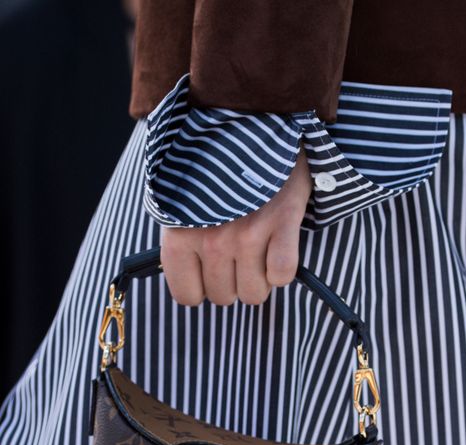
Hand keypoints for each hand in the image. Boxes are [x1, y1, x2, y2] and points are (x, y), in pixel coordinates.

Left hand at [160, 139, 312, 306]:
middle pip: (224, 297)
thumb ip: (181, 240)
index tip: (210, 272)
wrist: (255, 122)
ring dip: (259, 277)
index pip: (186, 296)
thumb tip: (190, 283)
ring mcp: (247, 233)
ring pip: (254, 293)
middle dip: (233, 283)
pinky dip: (283, 269)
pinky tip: (278, 246)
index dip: (202, 288)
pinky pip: (282, 275)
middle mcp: (210, 238)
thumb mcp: (182, 202)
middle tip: (239, 253)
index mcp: (179, 234)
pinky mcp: (281, 224)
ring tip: (259, 247)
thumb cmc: (215, 168)